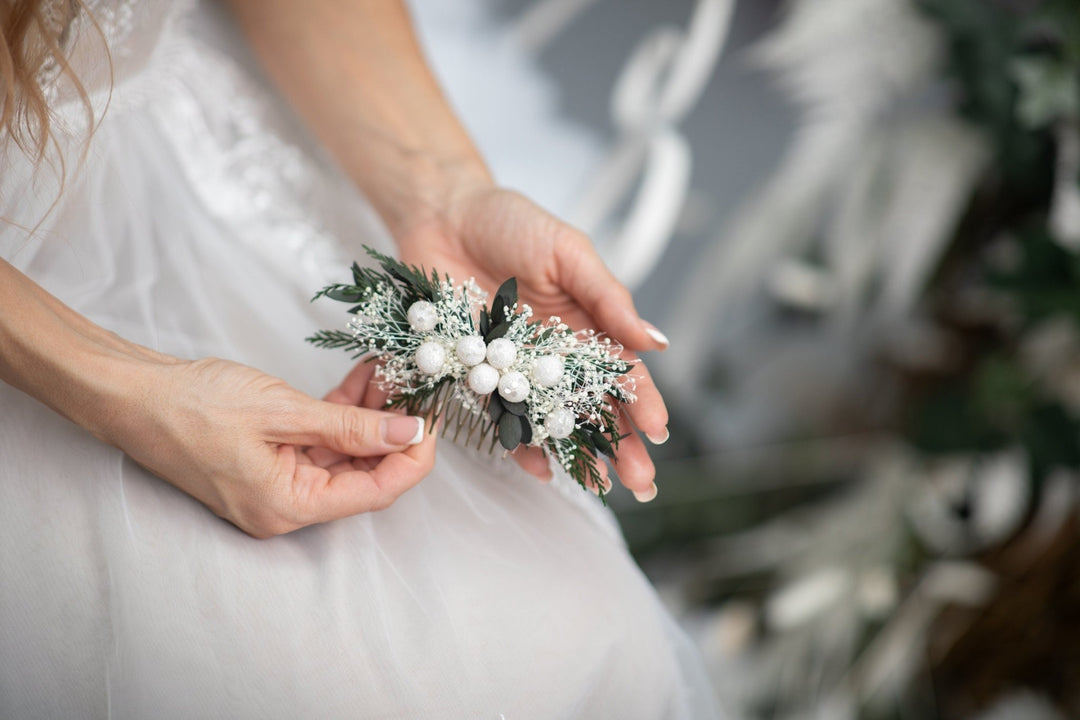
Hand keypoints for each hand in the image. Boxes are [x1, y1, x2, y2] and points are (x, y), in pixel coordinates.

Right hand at [108, 357, 435, 537]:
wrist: (131, 394)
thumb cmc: (192, 406)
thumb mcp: (282, 412)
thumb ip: (351, 426)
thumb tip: (408, 433)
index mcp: (289, 506)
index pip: (376, 492)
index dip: (413, 457)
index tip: (433, 418)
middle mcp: (286, 504)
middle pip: (363, 472)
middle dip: (393, 428)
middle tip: (416, 385)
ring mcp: (277, 483)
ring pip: (344, 452)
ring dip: (369, 414)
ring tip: (389, 372)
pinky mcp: (269, 459)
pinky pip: (320, 441)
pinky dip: (341, 413)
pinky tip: (360, 380)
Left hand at [395, 182, 669, 498]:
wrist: (444, 215)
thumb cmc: (511, 223)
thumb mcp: (568, 252)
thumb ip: (608, 297)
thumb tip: (656, 341)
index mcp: (587, 325)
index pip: (623, 371)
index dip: (644, 403)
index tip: (659, 432)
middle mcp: (556, 354)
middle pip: (594, 406)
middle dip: (621, 445)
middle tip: (642, 483)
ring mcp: (517, 368)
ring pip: (553, 420)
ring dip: (576, 454)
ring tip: (600, 488)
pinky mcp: (477, 374)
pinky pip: (499, 415)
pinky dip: (517, 443)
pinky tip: (537, 469)